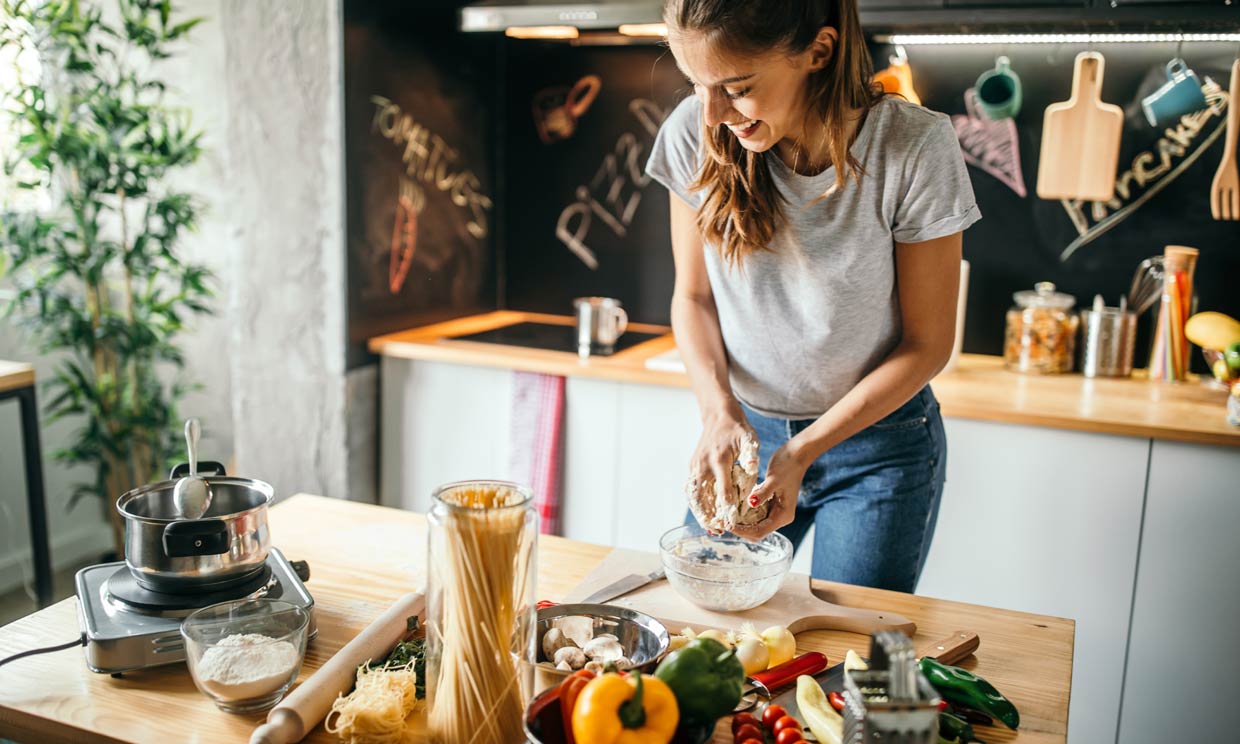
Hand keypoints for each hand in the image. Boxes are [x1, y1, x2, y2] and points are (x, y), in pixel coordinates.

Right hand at [687, 406, 754, 532]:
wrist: (718, 414)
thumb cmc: (737, 428)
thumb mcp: (749, 439)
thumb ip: (750, 455)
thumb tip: (753, 467)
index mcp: (719, 460)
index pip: (722, 490)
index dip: (726, 508)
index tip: (730, 524)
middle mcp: (704, 464)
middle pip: (702, 496)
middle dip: (708, 516)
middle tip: (716, 532)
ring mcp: (696, 465)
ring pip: (694, 494)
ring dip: (700, 512)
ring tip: (709, 527)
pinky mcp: (693, 465)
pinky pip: (692, 488)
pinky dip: (696, 502)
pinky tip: (703, 514)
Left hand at [731, 443, 807, 540]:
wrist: (796, 455)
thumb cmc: (787, 465)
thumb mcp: (774, 479)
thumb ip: (763, 493)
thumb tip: (751, 503)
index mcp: (783, 515)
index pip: (760, 531)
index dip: (743, 531)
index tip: (728, 524)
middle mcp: (780, 517)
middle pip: (757, 532)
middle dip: (741, 529)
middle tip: (724, 521)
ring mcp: (775, 511)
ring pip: (755, 524)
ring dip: (741, 523)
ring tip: (726, 516)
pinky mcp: (770, 504)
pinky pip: (755, 514)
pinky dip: (745, 514)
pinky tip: (734, 508)